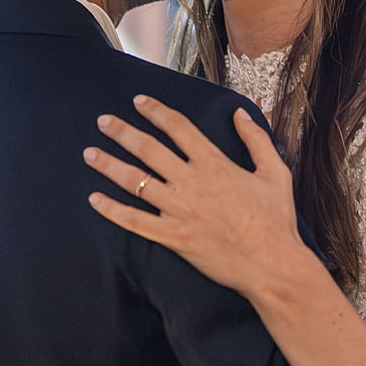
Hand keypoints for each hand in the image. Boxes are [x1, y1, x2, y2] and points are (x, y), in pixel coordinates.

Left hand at [84, 97, 304, 298]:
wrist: (272, 264)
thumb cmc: (275, 220)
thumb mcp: (275, 173)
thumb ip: (256, 140)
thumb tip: (241, 114)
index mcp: (215, 165)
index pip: (179, 128)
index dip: (156, 111)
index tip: (139, 102)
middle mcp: (192, 183)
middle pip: (148, 150)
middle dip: (122, 132)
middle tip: (103, 121)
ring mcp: (180, 211)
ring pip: (136, 182)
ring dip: (109, 165)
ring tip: (90, 153)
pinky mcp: (174, 237)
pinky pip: (136, 222)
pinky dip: (113, 210)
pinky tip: (95, 199)